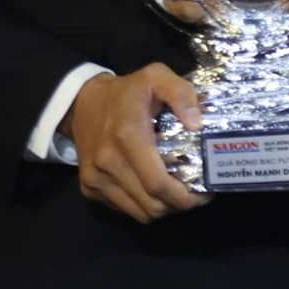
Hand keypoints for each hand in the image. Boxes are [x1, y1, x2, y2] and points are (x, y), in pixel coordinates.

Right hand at [65, 63, 209, 223]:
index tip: (206, 193)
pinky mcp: (89, 188)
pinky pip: (124, 208)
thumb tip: (196, 123)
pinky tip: (158, 192)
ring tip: (181, 195)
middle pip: (151, 204)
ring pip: (139, 212)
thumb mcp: (156, 76)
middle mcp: (109, 162)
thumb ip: (181, 93)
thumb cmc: (128, 91)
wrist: (83, 103)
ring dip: (164, 209)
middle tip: (199, 196)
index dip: (184, 196)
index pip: (157, 183)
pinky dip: (144, 206)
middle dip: (180, 205)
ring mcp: (95, 178)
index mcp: (128, 135)